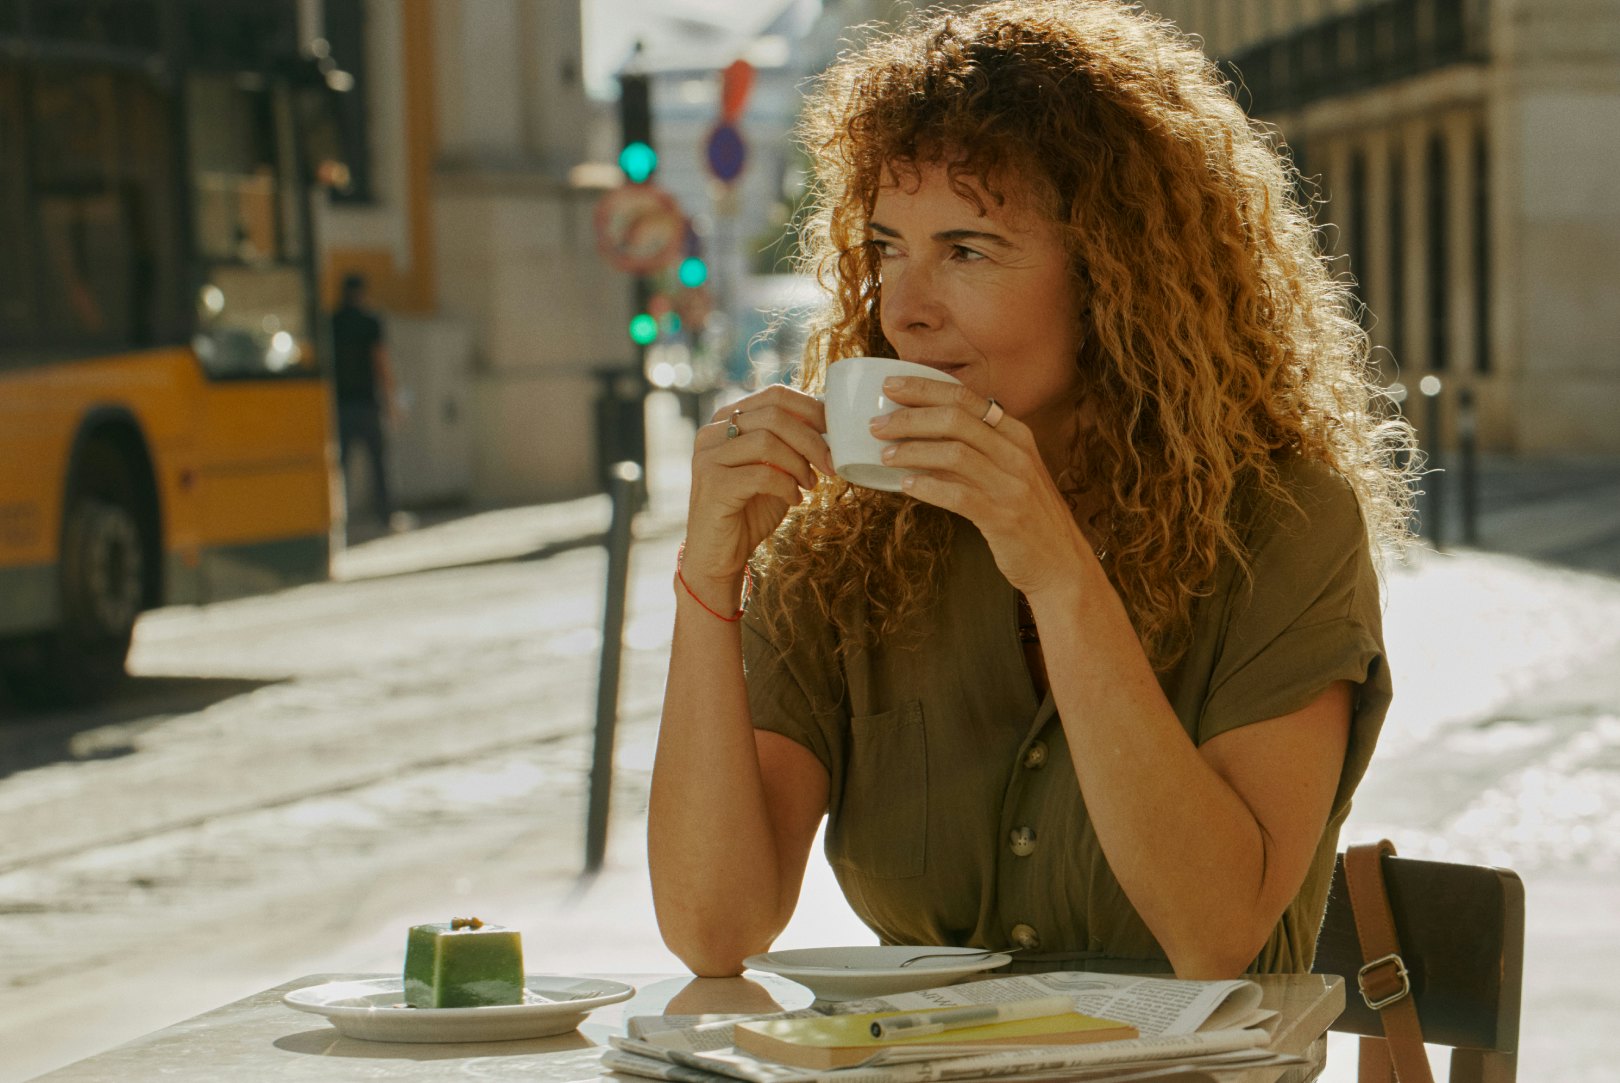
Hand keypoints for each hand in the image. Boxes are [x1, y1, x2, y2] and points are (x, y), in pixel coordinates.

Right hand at [682, 385, 833, 600]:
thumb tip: (830, 425)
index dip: (810, 409)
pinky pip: (762, 474)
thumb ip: (791, 445)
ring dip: (799, 464)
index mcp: (728, 420)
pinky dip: (786, 486)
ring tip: (809, 485)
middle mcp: (713, 432)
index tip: (834, 431)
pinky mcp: (712, 484)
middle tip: (830, 465)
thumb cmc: (750, 510)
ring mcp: (708, 457)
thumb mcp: (775, 469)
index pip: (774, 395)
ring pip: (767, 441)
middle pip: (774, 415)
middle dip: (811, 440)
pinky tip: (793, 500)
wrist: (719, 554)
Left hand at [871, 376, 1093, 595]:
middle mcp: (1016, 454)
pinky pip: (958, 495)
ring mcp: (1011, 485)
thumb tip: (921, 436)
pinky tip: (906, 486)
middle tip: (876, 425)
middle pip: (955, 419)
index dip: (924, 388)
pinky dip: (928, 487)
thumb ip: (976, 451)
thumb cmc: (1027, 515)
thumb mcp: (1009, 472)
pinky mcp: (1003, 517)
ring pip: (954, 453)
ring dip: (912, 451)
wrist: (1061, 563)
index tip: (890, 385)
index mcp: (1016, 435)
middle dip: (909, 418)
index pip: (965, 398)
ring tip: (884, 456)